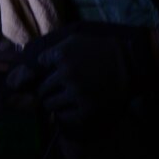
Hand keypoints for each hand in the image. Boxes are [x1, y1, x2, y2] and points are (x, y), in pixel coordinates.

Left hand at [4, 21, 158, 135]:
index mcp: (62, 55)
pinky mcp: (86, 109)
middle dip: (46, 90)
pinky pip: (64, 117)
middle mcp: (66, 74)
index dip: (42, 72)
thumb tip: (28, 68)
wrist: (131, 64)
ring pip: (50, 105)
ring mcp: (77, 93)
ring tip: (68, 98)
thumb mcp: (75, 41)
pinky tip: (76, 107)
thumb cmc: (101, 50)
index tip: (48, 75)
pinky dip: (66, 114)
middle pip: (41, 89)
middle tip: (59, 89)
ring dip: (55, 103)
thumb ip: (52, 51)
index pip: (37, 68)